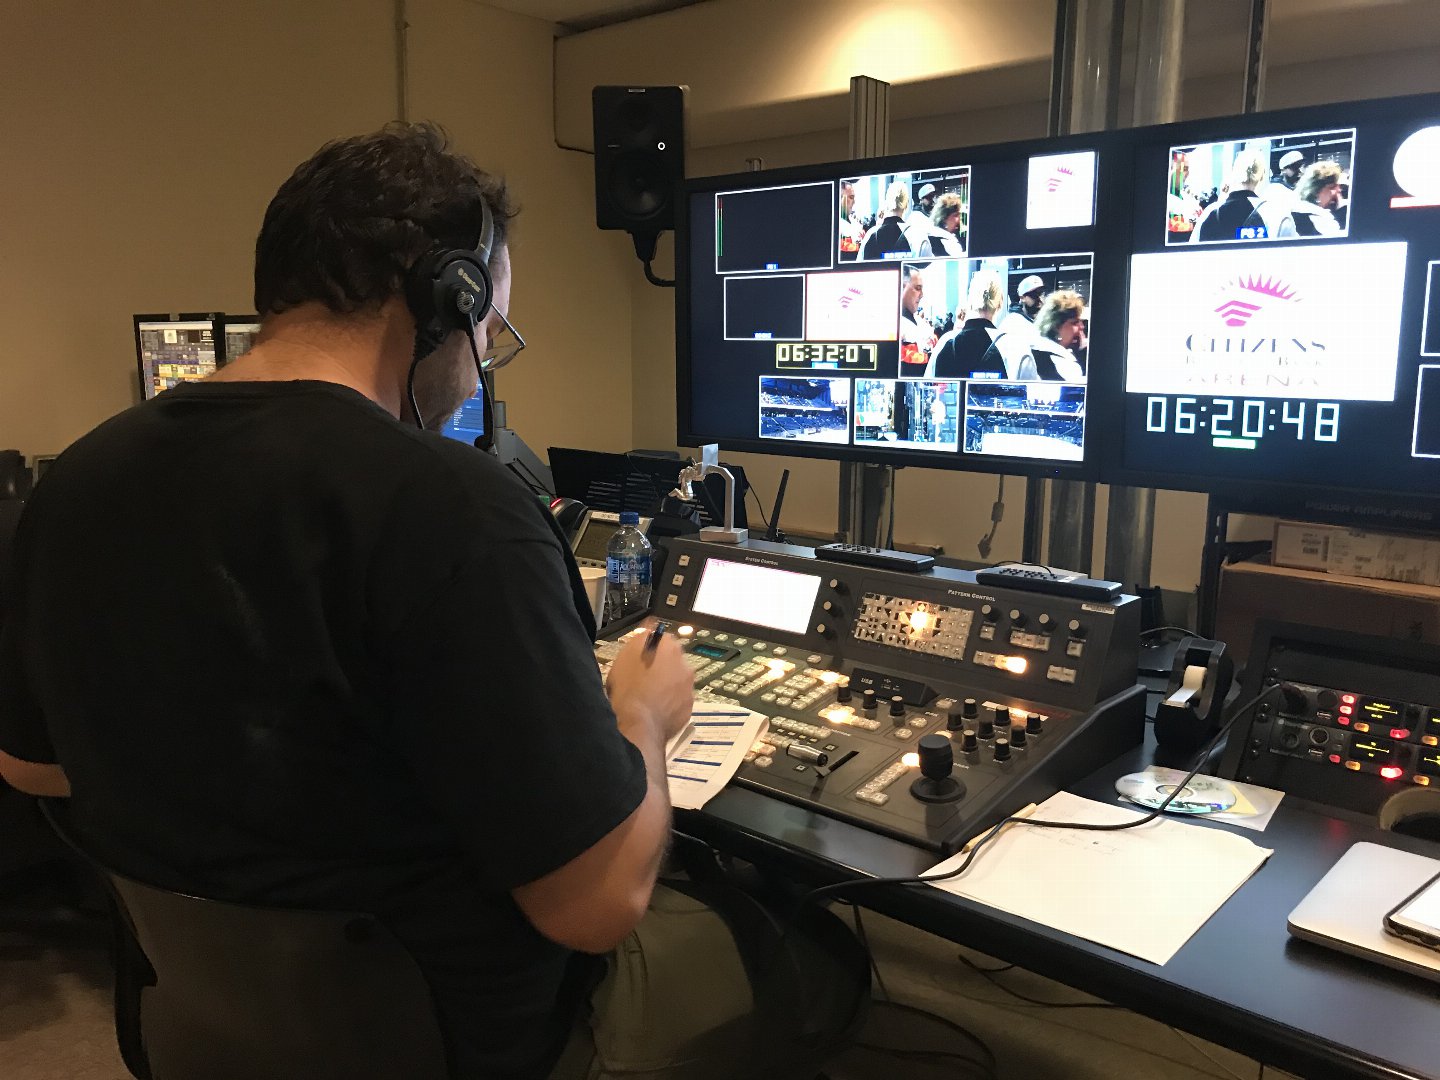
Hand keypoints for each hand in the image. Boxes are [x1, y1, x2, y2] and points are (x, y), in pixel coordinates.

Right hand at [605, 625, 693, 742]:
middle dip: (660, 667)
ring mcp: (688, 688)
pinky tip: (654, 708)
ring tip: (647, 696)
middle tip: (642, 677)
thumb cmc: (628, 689)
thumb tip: (648, 632)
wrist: (639, 724)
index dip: (650, 647)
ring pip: (676, 681)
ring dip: (666, 685)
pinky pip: (678, 700)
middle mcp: (684, 665)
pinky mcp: (688, 708)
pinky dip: (669, 702)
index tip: (640, 656)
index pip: (662, 638)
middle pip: (672, 660)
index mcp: (669, 647)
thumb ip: (639, 640)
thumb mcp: (624, 657)